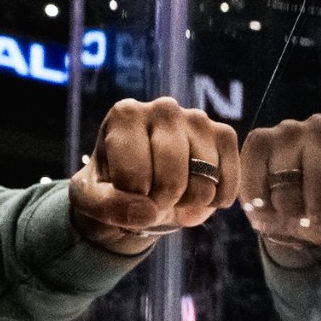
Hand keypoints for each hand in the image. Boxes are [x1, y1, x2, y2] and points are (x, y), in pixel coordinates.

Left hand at [70, 96, 242, 256]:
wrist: (142, 188)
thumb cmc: (114, 186)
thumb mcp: (92, 200)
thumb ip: (108, 207)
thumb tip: (148, 212)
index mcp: (125, 114)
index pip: (134, 176)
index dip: (132, 201)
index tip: (128, 195)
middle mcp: (164, 108)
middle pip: (171, 179)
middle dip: (163, 203)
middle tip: (154, 197)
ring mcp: (198, 119)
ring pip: (203, 183)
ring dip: (189, 201)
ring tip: (175, 191)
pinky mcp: (224, 135)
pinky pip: (228, 182)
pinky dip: (216, 200)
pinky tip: (199, 190)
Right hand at [234, 115, 320, 257]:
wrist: (299, 210)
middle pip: (320, 176)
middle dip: (318, 211)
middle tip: (315, 218)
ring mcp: (289, 130)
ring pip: (286, 181)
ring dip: (289, 209)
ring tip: (293, 211)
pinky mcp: (260, 141)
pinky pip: (255, 177)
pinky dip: (260, 202)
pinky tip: (269, 207)